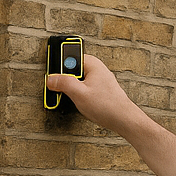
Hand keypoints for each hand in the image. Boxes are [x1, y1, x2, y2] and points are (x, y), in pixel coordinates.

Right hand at [45, 54, 175, 175]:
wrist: (124, 120)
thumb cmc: (107, 106)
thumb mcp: (79, 94)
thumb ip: (63, 84)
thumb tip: (51, 79)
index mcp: (93, 64)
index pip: (70, 56)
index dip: (59, 64)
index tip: (52, 73)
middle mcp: (96, 69)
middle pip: (73, 69)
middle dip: (64, 78)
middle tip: (57, 88)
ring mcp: (98, 80)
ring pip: (77, 80)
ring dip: (70, 88)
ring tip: (66, 97)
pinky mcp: (99, 90)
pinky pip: (83, 88)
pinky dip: (77, 94)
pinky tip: (77, 102)